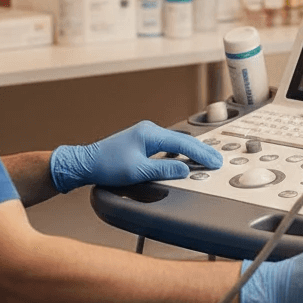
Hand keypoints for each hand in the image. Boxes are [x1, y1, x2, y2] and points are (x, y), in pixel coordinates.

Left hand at [50, 121, 222, 192]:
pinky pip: (168, 146)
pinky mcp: (143, 142)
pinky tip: (186, 158)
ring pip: (177, 142)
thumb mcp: (138, 171)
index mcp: (150, 133)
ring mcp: (146, 135)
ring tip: (206, 160)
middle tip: (217, 160)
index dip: (201, 154)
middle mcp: (149, 131)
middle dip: (201, 150)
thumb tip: (185, 169)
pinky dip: (181, 152)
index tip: (214, 162)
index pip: (183, 144)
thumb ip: (164, 170)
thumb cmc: (106, 165)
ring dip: (192, 151)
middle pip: (183, 140)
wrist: (85, 163)